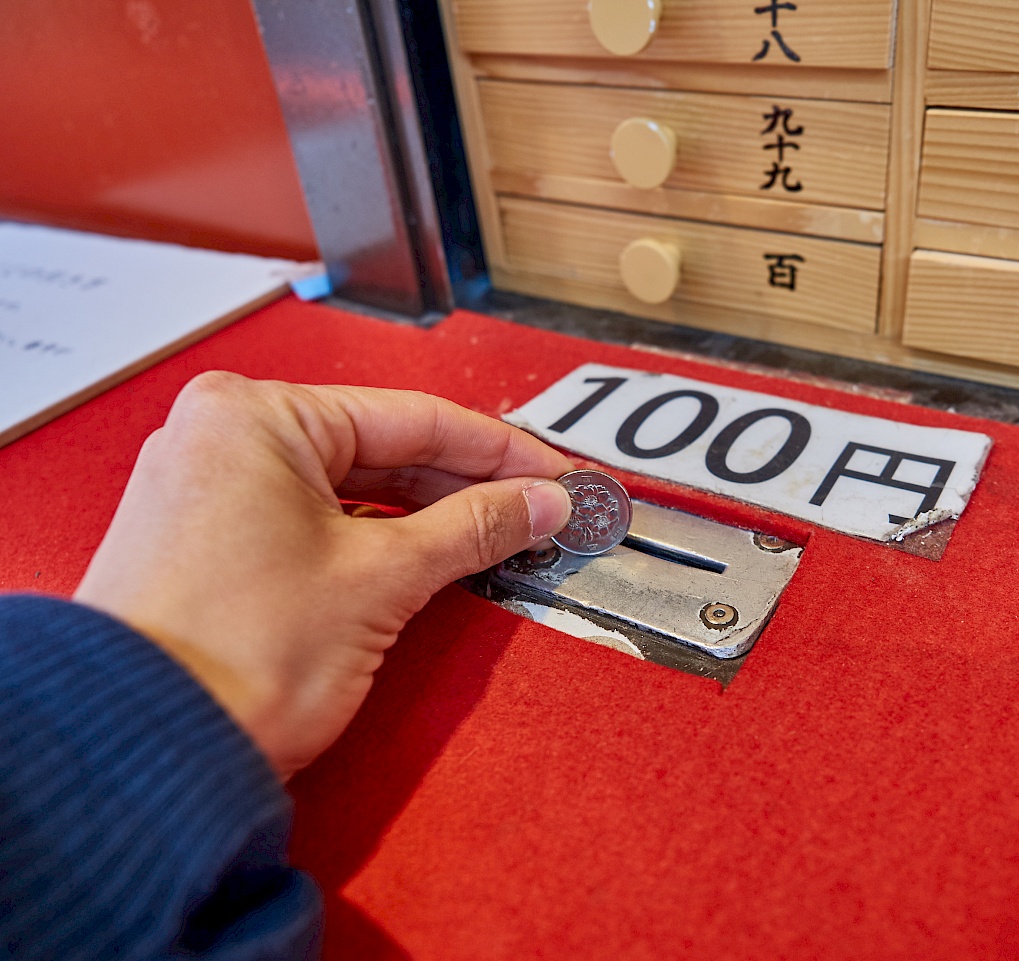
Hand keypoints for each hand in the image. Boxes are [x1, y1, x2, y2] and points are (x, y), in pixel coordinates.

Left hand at [74, 372, 573, 777]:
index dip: (500, 451)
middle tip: (537, 508)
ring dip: (426, 512)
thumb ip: (474, 527)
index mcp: (255, 415)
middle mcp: (224, 436)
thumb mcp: (382, 577)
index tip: (552, 475)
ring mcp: (212, 488)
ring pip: (352, 485)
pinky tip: (430, 552)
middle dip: (467, 484)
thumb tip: (537, 502)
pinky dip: (378, 535)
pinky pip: (317, 518)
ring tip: (497, 533)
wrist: (142, 758)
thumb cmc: (231, 661)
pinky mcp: (212, 540)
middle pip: (382, 447)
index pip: (414, 417)